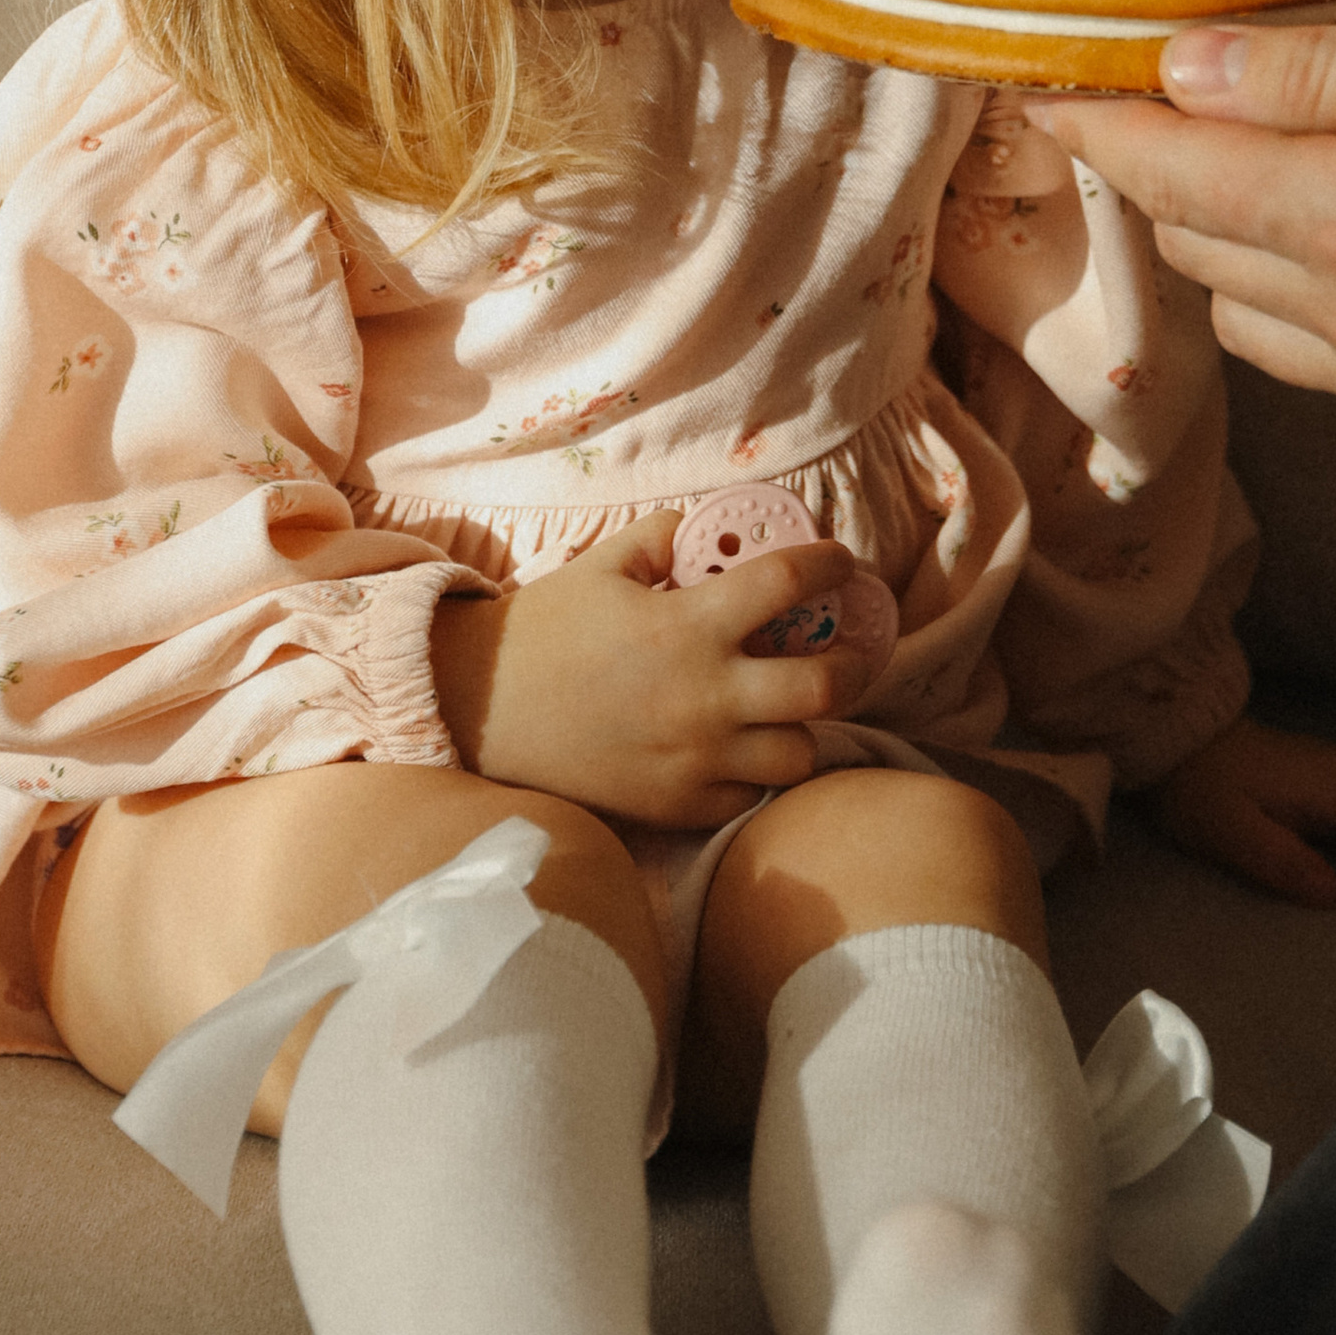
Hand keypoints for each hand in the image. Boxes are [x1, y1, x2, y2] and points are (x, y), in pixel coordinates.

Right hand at [430, 514, 866, 830]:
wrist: (478, 711)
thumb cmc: (541, 632)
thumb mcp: (601, 566)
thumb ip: (662, 539)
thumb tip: (704, 529)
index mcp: (689, 626)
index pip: (789, 583)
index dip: (830, 565)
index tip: (842, 563)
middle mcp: (705, 696)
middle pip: (826, 687)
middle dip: (856, 665)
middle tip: (854, 652)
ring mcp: (695, 759)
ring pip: (798, 755)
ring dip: (804, 728)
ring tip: (791, 710)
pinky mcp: (676, 806)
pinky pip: (747, 797)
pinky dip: (753, 774)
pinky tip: (740, 750)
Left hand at [1029, 0, 1335, 462]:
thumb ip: (1323, 65)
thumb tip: (1183, 68)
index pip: (1163, 176)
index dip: (1093, 122)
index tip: (1048, 82)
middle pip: (1192, 250)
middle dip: (1157, 176)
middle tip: (1150, 101)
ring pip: (1251, 318)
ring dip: (1227, 245)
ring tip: (1245, 166)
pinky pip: (1331, 366)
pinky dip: (1304, 304)